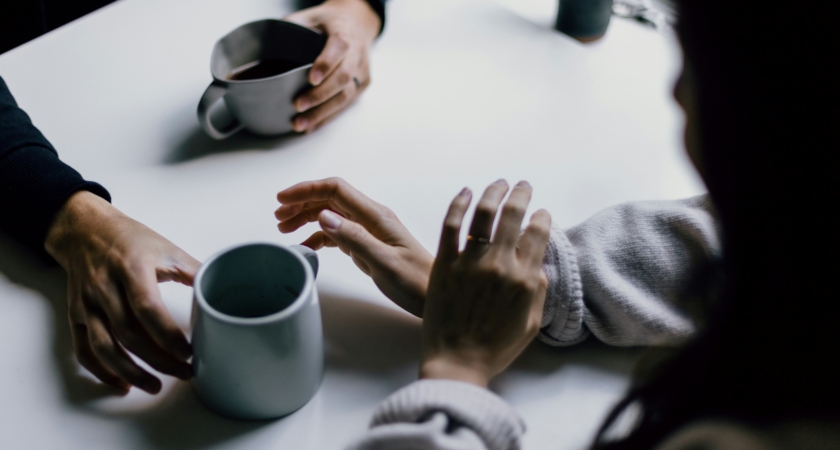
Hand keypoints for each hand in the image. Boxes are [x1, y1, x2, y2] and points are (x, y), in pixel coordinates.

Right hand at [44, 191, 199, 393]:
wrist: (85, 230)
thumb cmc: (130, 239)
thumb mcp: (167, 247)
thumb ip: (194, 270)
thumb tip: (222, 290)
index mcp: (131, 268)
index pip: (147, 308)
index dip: (168, 335)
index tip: (189, 352)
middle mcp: (105, 287)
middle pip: (129, 334)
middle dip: (158, 360)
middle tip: (184, 372)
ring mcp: (87, 304)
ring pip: (104, 347)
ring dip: (131, 372)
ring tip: (155, 386)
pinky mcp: (76, 315)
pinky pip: (84, 350)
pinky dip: (102, 371)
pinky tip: (122, 383)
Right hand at [276, 178, 431, 316]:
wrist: (434, 297)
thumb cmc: (415, 282)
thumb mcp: (384, 263)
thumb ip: (354, 239)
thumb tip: (324, 216)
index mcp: (376, 216)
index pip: (336, 190)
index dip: (306, 190)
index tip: (282, 199)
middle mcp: (372, 218)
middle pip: (330, 199)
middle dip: (302, 203)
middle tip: (278, 217)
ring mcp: (369, 231)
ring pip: (331, 215)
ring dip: (307, 218)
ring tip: (285, 229)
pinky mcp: (368, 245)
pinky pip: (338, 233)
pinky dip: (319, 237)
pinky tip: (307, 247)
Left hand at [284, 0, 380, 132]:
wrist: (358, 23)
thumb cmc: (331, 22)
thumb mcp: (312, 15)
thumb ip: (292, 25)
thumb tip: (267, 42)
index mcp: (344, 33)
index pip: (339, 47)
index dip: (326, 64)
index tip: (310, 79)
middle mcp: (357, 53)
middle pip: (343, 77)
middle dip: (320, 95)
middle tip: (298, 105)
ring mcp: (362, 71)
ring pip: (346, 96)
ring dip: (323, 113)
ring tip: (301, 124)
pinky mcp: (363, 84)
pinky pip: (347, 104)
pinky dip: (328, 117)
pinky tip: (312, 126)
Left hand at [420, 180, 550, 387]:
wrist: (457, 362)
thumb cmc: (495, 348)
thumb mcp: (531, 323)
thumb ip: (538, 289)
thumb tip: (538, 262)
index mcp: (524, 279)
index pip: (538, 234)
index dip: (542, 218)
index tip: (541, 213)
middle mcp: (500, 265)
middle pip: (513, 215)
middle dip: (521, 194)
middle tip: (522, 186)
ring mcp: (470, 262)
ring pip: (484, 213)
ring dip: (494, 192)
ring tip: (499, 183)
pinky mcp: (444, 263)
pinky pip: (451, 224)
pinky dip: (459, 203)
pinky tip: (466, 192)